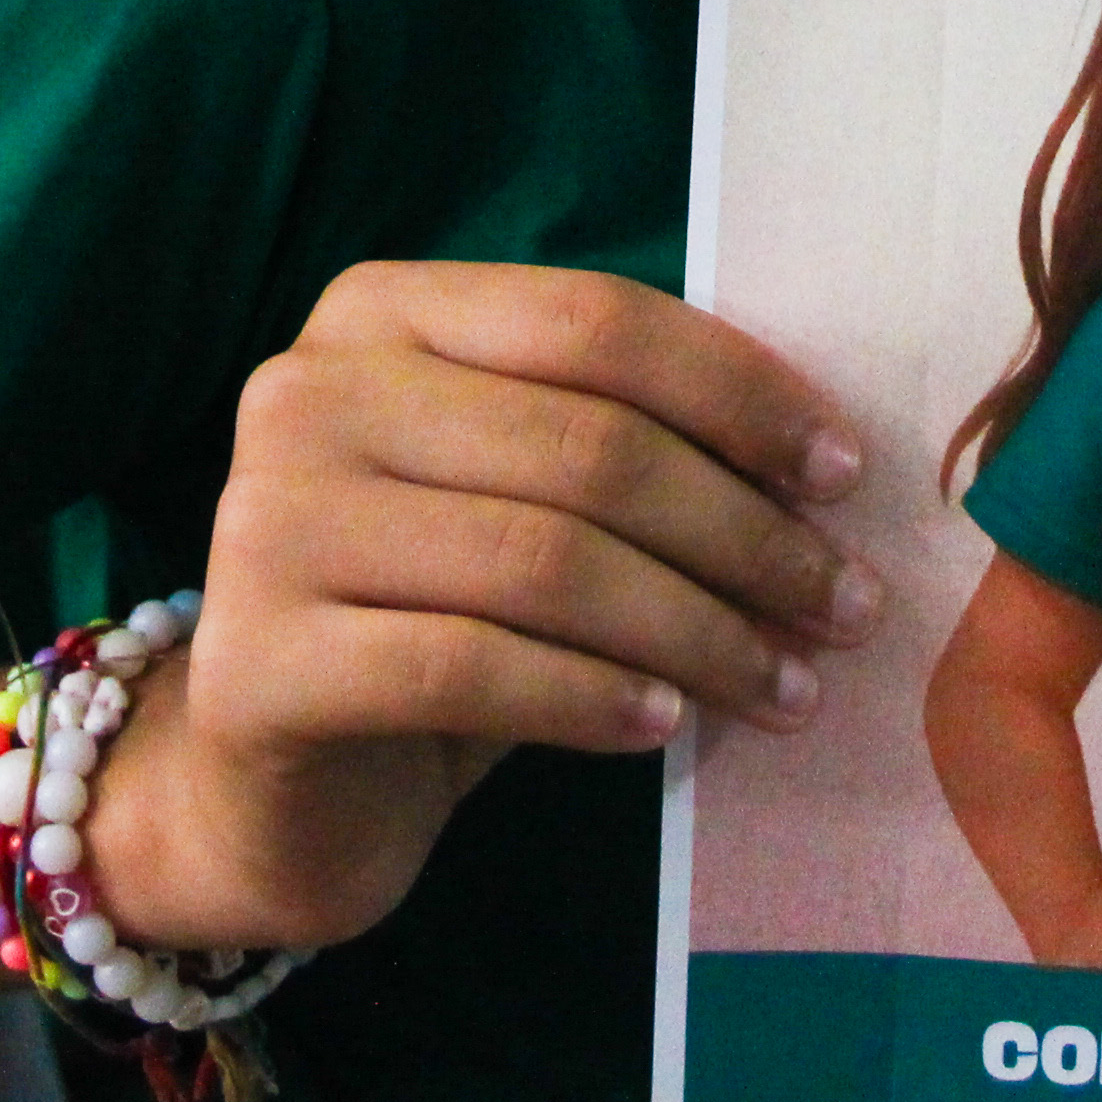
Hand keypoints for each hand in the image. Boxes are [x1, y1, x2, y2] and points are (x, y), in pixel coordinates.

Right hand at [78, 261, 881, 955]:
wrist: (270, 788)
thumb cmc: (429, 615)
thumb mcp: (521, 499)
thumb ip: (623, 446)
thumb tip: (822, 466)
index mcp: (377, 313)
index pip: (594, 321)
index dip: (739, 394)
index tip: (845, 477)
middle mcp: (305, 393)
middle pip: (584, 448)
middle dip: (744, 533)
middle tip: (843, 608)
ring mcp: (264, 524)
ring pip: (543, 562)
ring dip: (698, 631)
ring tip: (786, 684)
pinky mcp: (256, 663)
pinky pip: (472, 668)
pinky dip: (593, 697)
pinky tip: (664, 725)